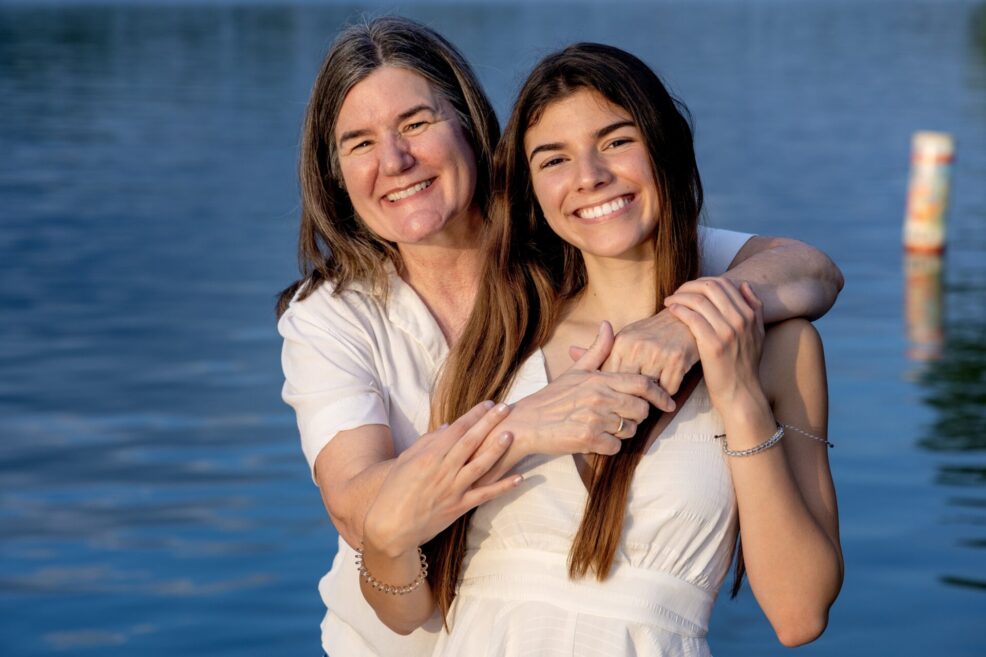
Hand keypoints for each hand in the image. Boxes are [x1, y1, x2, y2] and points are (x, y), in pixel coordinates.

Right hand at [362, 401, 521, 556]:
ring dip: (497, 449)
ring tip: (512, 434)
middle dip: (490, 423)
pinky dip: (503, 486)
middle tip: (506, 408)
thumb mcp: (405, 461)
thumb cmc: (394, 491)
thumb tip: (449, 426)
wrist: (391, 526)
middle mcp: (444, 469)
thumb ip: (426, 442)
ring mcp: (454, 489)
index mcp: (430, 456)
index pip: (457, 429)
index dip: (474, 415)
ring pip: (480, 465)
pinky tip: (519, 477)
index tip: (488, 404)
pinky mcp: (460, 507)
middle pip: (471, 441)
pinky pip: (485, 494)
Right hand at [506, 322, 675, 458]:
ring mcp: (594, 418)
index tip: (669, 403)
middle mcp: (599, 396)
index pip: (642, 383)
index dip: (660, 394)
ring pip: (630, 429)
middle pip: (641, 409)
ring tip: (604, 428)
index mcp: (599, 379)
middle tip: (624, 418)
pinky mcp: (588, 438)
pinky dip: (609, 447)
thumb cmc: (551, 398)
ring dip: (622, 433)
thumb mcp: (576, 371)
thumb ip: (597, 350)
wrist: (526, 423)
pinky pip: (615, 447)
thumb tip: (608, 325)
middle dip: (638, 417)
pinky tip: (595, 440)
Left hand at [569, 310, 699, 394]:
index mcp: (620, 343)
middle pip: (627, 387)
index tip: (613, 401)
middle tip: (630, 410)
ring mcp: (658, 353)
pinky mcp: (677, 361)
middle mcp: (637, 347)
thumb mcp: (624, 338)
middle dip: (629, 400)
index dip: (611, 393)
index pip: (609, 377)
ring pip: (648, 391)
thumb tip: (570, 351)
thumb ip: (599, 350)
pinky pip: (668, 389)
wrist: (685, 320)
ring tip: (648, 400)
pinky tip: (667, 387)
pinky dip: (668, 393)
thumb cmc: (651, 333)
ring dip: (649, 398)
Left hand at [664, 277, 765, 409]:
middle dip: (689, 285)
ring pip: (699, 300)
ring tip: (669, 301)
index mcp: (749, 315)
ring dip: (680, 296)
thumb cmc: (744, 364)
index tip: (690, 289)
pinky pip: (692, 318)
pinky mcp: (713, 345)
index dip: (702, 281)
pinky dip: (679, 310)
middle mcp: (740, 320)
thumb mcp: (758, 334)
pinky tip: (671, 310)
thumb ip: (755, 308)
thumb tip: (744, 285)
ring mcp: (727, 332)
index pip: (724, 283)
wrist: (740, 392)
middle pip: (710, 287)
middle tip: (677, 293)